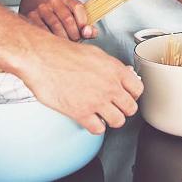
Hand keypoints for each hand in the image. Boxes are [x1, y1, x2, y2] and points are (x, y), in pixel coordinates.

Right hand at [21, 37, 143, 134]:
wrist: (42, 58)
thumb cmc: (63, 53)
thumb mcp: (95, 53)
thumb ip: (110, 67)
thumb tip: (119, 75)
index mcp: (115, 69)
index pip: (138, 89)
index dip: (133, 94)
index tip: (127, 95)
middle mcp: (109, 86)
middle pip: (131, 108)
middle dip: (124, 109)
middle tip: (116, 106)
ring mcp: (97, 101)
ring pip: (118, 121)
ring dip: (112, 119)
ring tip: (104, 114)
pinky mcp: (81, 113)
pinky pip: (98, 129)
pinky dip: (95, 126)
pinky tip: (90, 118)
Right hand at [25, 0, 97, 40]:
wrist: (40, 8)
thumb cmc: (61, 18)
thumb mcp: (76, 18)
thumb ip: (87, 27)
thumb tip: (89, 32)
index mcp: (68, 0)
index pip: (78, 7)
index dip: (83, 21)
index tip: (85, 32)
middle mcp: (55, 2)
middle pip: (67, 18)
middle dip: (74, 33)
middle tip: (75, 41)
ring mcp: (43, 8)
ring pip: (55, 25)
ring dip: (63, 38)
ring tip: (66, 44)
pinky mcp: (32, 16)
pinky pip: (42, 29)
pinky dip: (50, 38)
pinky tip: (54, 44)